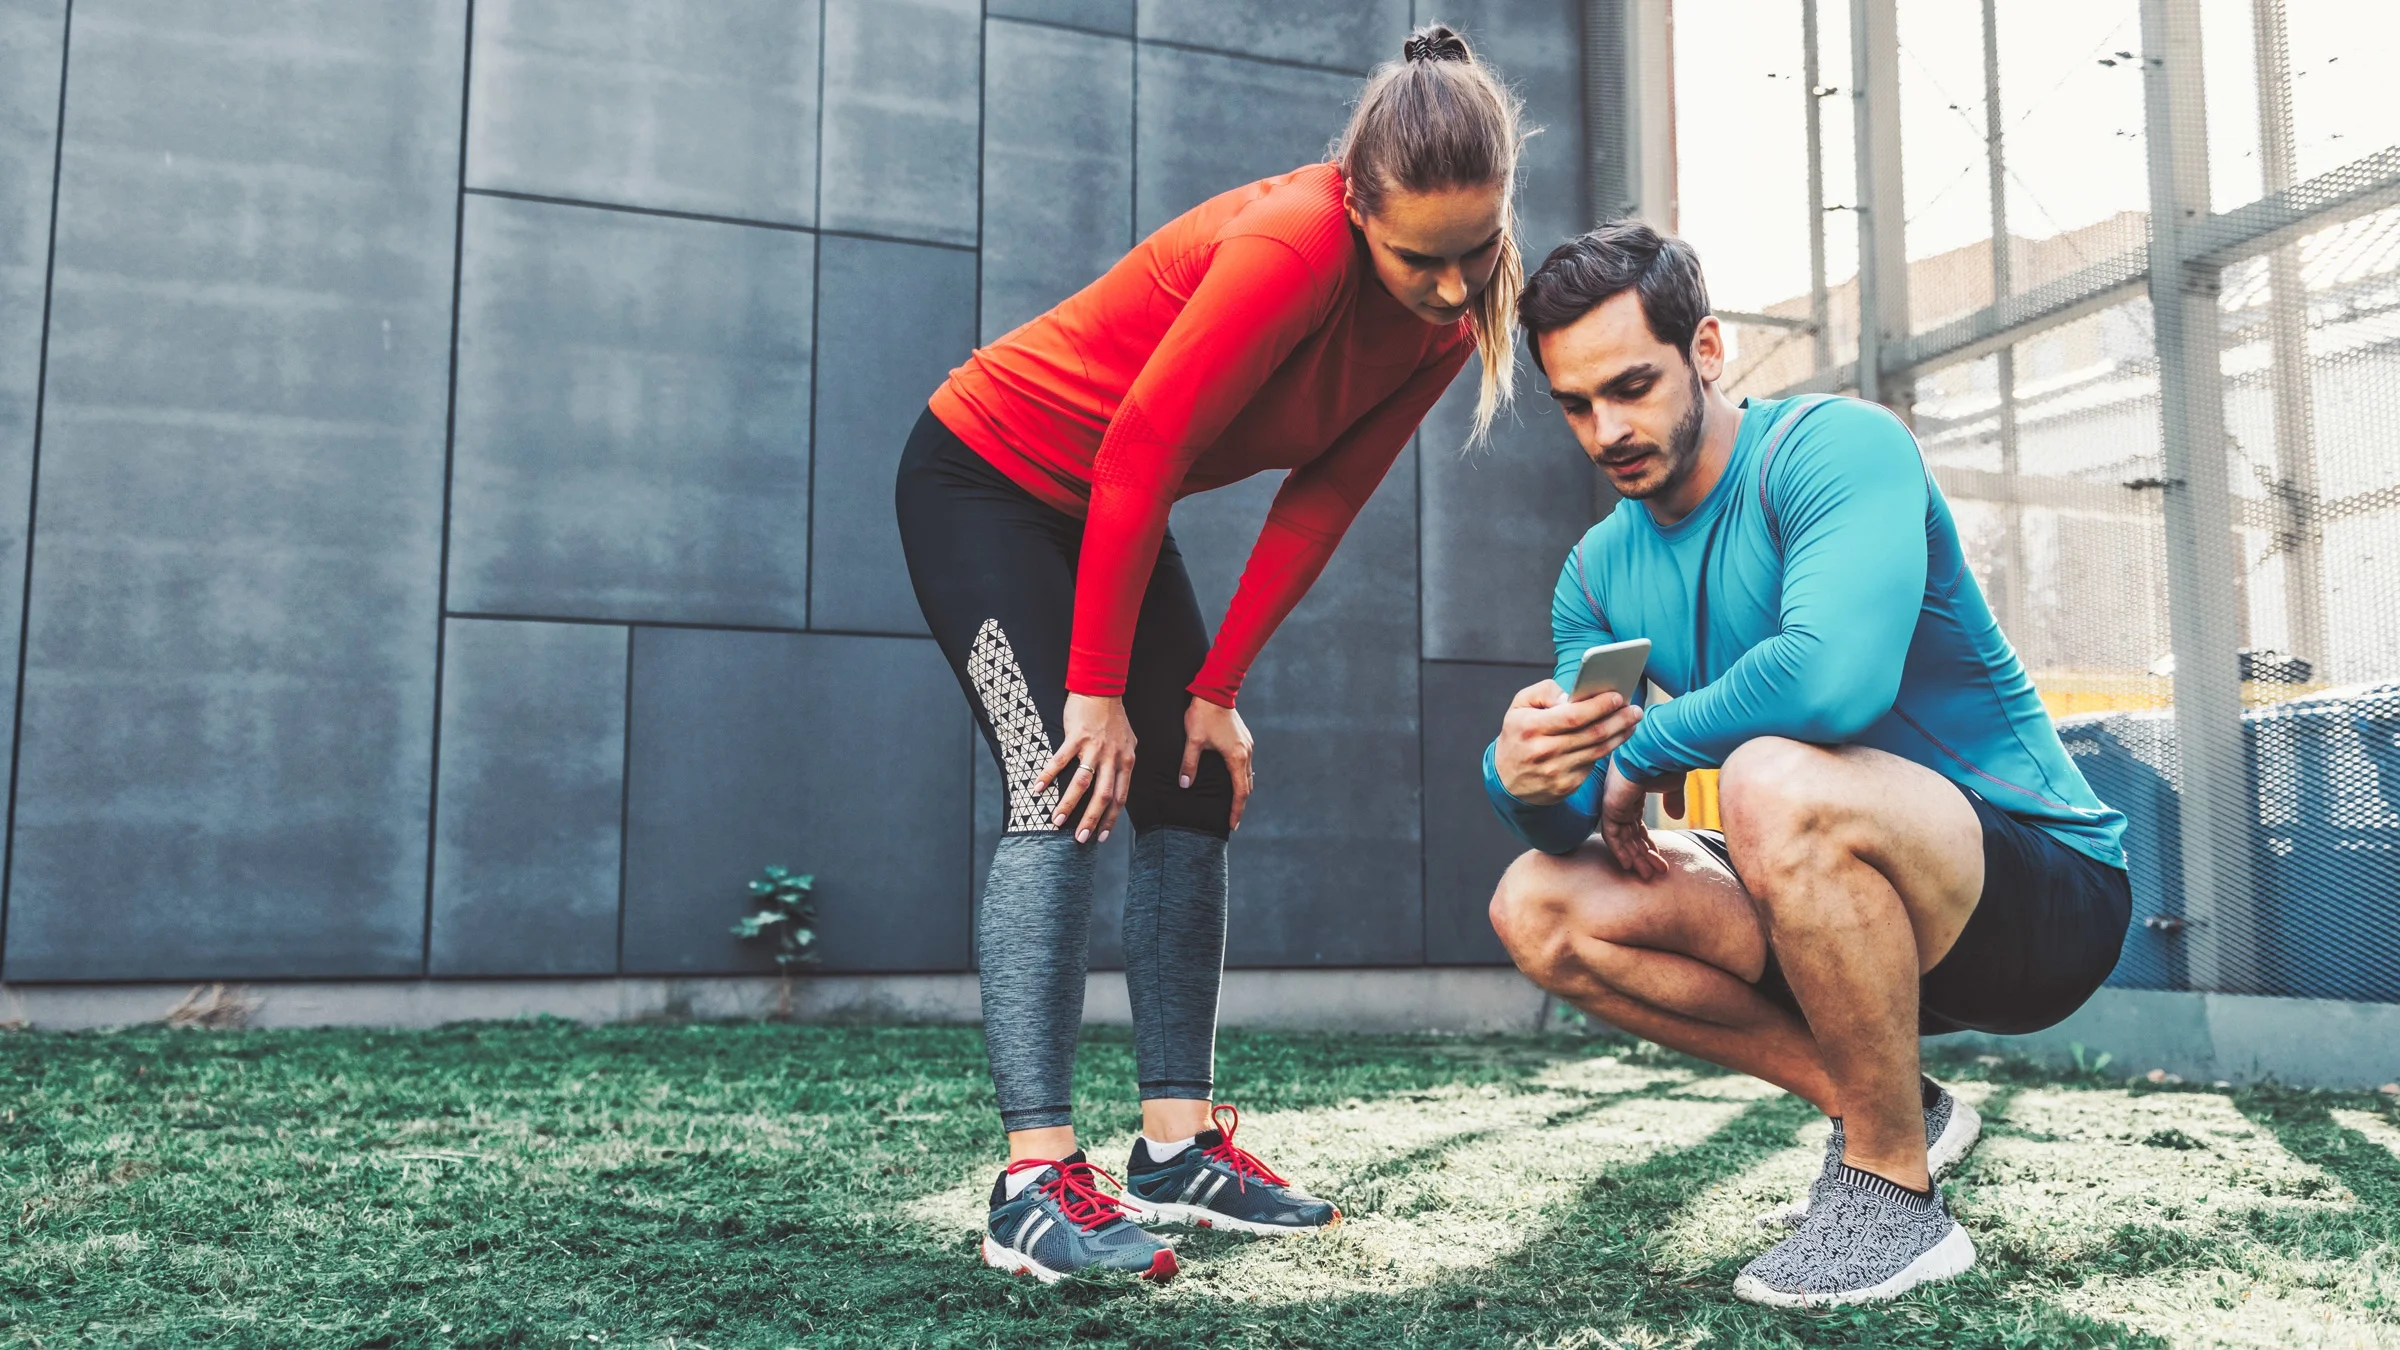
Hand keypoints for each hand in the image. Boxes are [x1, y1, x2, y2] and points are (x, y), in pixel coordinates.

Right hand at [1036, 693, 1135, 842]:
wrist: (1101, 689)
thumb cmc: (1113, 717)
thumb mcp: (1128, 743)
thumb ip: (1122, 765)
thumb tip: (1119, 785)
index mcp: (1126, 761)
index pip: (1120, 797)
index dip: (1111, 819)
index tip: (1101, 837)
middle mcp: (1112, 757)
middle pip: (1103, 796)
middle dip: (1091, 820)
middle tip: (1080, 838)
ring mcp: (1094, 747)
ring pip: (1082, 782)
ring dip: (1068, 804)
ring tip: (1056, 821)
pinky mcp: (1076, 736)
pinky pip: (1061, 761)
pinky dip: (1049, 776)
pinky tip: (1038, 789)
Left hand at [1179, 697, 1254, 829]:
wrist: (1215, 690)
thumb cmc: (1203, 715)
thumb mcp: (1193, 741)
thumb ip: (1189, 764)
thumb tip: (1185, 785)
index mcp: (1235, 757)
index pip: (1239, 791)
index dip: (1236, 810)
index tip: (1233, 824)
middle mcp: (1245, 752)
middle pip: (1246, 785)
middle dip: (1240, 804)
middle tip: (1233, 819)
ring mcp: (1247, 745)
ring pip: (1247, 774)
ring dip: (1242, 789)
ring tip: (1234, 803)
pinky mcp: (1244, 738)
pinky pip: (1245, 763)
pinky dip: (1241, 776)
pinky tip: (1233, 778)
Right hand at [1492, 680, 1643, 805]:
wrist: (1506, 779)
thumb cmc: (1518, 734)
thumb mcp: (1519, 705)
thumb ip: (1544, 692)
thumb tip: (1573, 695)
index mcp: (1531, 727)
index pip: (1572, 716)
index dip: (1598, 706)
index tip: (1617, 696)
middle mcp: (1543, 751)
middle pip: (1592, 734)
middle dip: (1618, 719)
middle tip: (1634, 709)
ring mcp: (1555, 772)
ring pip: (1598, 750)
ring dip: (1620, 734)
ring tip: (1631, 721)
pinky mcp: (1565, 786)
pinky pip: (1592, 764)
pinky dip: (1607, 749)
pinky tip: (1616, 738)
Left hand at [1598, 763, 1679, 879]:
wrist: (1658, 748)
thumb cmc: (1666, 760)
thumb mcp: (1672, 785)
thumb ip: (1672, 800)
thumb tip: (1676, 817)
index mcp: (1633, 793)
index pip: (1637, 824)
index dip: (1647, 843)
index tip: (1659, 858)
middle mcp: (1620, 799)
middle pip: (1630, 835)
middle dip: (1643, 855)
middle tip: (1656, 872)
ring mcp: (1613, 802)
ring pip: (1622, 839)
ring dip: (1635, 858)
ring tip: (1648, 875)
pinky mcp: (1610, 806)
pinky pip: (1611, 835)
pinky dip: (1620, 851)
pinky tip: (1630, 866)